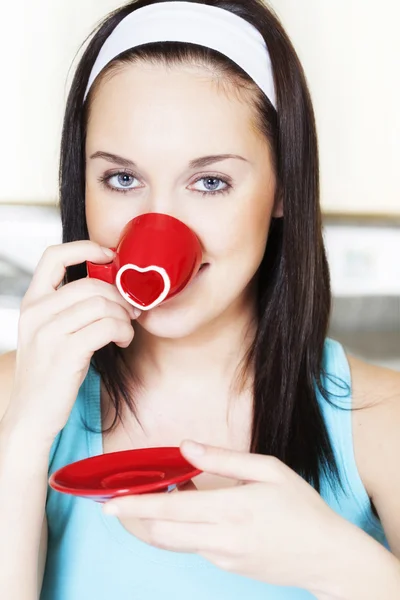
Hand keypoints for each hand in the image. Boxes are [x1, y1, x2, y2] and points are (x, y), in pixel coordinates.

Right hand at [2, 241, 140, 445]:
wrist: (31, 416)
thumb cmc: (48, 374)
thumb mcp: (48, 334)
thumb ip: (68, 309)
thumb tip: (114, 289)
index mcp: (31, 303)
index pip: (53, 256)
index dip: (85, 248)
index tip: (110, 256)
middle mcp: (36, 313)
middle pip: (91, 285)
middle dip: (120, 296)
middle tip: (132, 310)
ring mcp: (49, 332)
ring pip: (103, 305)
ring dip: (125, 317)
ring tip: (126, 330)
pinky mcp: (66, 352)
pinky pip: (108, 326)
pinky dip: (124, 331)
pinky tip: (123, 340)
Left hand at [103, 441, 355, 596]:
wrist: (327, 555)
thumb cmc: (301, 506)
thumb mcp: (269, 470)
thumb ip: (224, 458)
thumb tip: (186, 448)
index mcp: (232, 510)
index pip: (171, 511)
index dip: (136, 507)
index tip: (109, 502)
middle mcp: (222, 539)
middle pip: (162, 534)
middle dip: (139, 517)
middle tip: (129, 495)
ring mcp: (224, 558)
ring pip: (176, 542)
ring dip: (162, 522)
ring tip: (169, 494)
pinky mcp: (228, 567)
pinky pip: (196, 546)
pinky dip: (185, 528)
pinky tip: (199, 509)